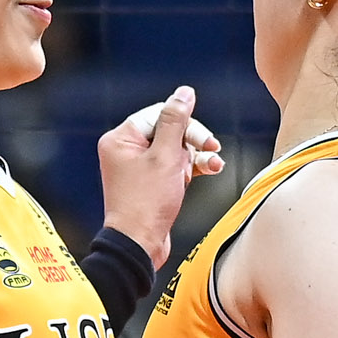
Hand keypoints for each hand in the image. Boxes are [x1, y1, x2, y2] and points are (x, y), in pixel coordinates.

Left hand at [96, 85, 222, 268]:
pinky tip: (212, 170)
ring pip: (175, 149)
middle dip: (193, 140)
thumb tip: (184, 93)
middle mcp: (126, 151)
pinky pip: (174, 166)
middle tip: (212, 148)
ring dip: (198, 155)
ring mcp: (139, 168)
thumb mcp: (166, 156)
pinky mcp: (151, 183)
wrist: (140, 244)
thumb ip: (176, 121)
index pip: (159, 114)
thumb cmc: (147, 203)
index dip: (184, 123)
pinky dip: (192, 168)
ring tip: (216, 162)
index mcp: (121, 139)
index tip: (203, 137)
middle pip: (169, 130)